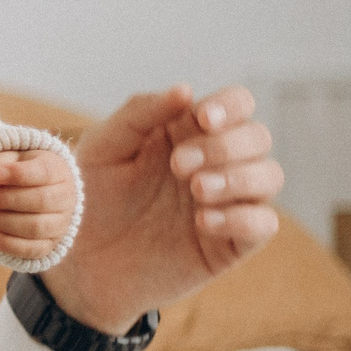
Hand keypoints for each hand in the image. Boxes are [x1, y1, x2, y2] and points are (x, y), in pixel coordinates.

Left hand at [0, 148, 78, 261]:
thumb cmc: (13, 173)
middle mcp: (65, 198)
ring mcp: (60, 224)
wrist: (24, 194)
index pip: (44, 172)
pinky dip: (10, 244)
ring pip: (36, 227)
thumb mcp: (6, 161)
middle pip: (41, 201)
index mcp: (57, 170)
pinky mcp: (49, 244)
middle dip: (6, 200)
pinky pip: (32, 250)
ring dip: (3, 222)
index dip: (19, 174)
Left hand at [41, 84, 283, 334]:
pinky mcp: (229, 243)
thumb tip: (186, 90)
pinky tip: (202, 222)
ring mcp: (226, 203)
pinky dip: (242, 218)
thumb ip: (140, 113)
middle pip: (258, 137)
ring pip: (270, 176)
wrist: (80, 261)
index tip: (204, 119)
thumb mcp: (104, 147)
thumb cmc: (90, 197)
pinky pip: (264, 223)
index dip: (231, 105)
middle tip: (177, 166)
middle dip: (224, 147)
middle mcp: (215, 163)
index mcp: (188, 132)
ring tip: (196, 190)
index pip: (236, 104)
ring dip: (239, 178)